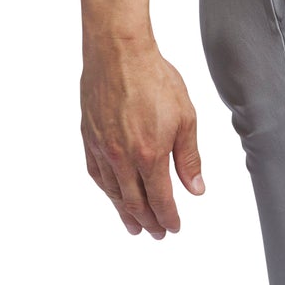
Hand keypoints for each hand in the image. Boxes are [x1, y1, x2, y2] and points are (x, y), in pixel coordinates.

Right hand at [80, 40, 204, 236]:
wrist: (118, 50)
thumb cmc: (153, 78)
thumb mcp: (185, 118)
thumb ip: (189, 158)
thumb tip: (196, 188)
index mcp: (150, 155)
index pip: (161, 200)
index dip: (168, 218)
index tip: (174, 228)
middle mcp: (122, 158)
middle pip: (135, 203)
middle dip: (148, 222)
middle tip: (156, 234)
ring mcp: (102, 148)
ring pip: (113, 192)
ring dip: (125, 213)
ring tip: (134, 227)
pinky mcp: (89, 136)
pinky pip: (96, 173)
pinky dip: (107, 190)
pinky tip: (113, 195)